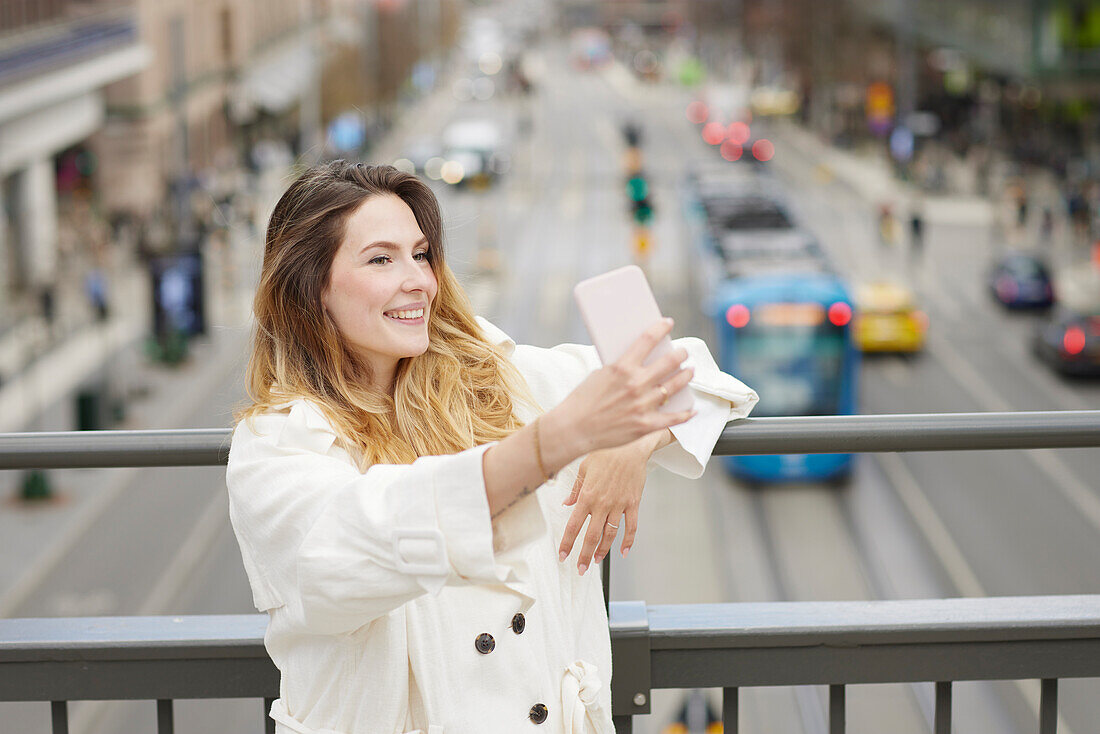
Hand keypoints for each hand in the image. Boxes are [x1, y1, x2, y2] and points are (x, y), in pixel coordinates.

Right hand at [544, 319, 694, 466]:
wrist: (573, 429)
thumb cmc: (582, 401)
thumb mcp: (599, 375)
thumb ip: (621, 369)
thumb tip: (638, 363)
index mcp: (621, 368)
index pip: (647, 340)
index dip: (661, 328)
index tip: (668, 323)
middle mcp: (635, 384)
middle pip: (669, 362)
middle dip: (680, 354)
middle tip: (683, 352)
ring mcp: (642, 405)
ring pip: (674, 386)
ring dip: (686, 377)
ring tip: (689, 371)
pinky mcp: (645, 425)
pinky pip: (672, 418)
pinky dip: (685, 414)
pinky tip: (692, 409)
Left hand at [557, 434, 654, 574]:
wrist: (630, 444)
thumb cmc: (606, 452)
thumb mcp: (583, 467)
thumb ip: (575, 488)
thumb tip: (566, 503)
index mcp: (587, 495)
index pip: (573, 525)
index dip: (567, 543)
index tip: (563, 556)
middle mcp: (602, 504)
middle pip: (591, 536)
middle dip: (584, 555)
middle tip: (580, 568)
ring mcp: (619, 505)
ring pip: (610, 535)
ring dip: (603, 551)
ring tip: (597, 561)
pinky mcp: (633, 503)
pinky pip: (631, 526)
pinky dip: (629, 541)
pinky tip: (625, 552)